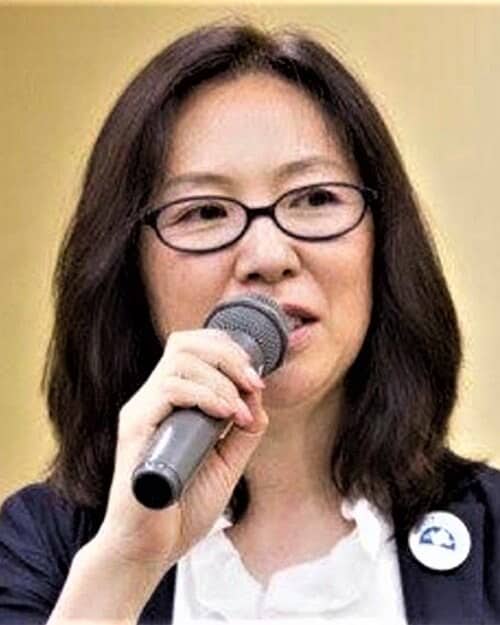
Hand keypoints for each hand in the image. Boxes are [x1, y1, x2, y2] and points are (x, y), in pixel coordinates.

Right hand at [88, 329, 266, 573]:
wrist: (150, 549)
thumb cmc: (182, 508)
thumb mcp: (226, 464)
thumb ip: (242, 433)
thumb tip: (259, 401)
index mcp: (171, 403)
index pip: (192, 349)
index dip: (227, 350)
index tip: (256, 378)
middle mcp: (153, 399)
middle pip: (184, 343)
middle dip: (228, 354)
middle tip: (254, 381)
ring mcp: (142, 411)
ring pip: (179, 361)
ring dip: (222, 378)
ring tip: (241, 409)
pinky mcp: (135, 429)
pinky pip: (169, 390)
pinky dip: (205, 395)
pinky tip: (226, 415)